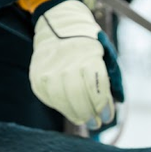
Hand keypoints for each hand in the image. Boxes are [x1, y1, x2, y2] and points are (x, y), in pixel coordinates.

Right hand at [29, 0, 121, 129]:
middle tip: (95, 123)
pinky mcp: (37, 77)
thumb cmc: (87, 49)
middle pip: (78, 97)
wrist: (57, 28)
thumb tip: (114, 106)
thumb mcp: (104, 57)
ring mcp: (49, 70)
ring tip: (83, 119)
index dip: (102, 106)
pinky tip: (68, 107)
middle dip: (89, 114)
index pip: (96, 87)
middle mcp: (66, 63)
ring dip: (75, 114)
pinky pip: (49, 98)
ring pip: (62, 100)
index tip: (107, 117)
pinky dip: (61, 107)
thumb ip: (110, 81)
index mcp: (88, 56)